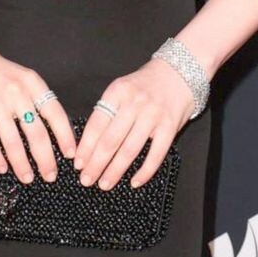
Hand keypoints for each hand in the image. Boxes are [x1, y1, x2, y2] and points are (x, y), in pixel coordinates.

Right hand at [0, 35, 77, 183]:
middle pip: (36, 133)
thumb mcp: (24, 78)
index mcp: (32, 84)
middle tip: (50, 175)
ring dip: (21, 164)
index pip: (55, 113)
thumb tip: (55, 132)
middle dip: (45, 159)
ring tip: (27, 177)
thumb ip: (38, 100)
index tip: (70, 155)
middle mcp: (16, 93)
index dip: (65, 137)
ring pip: (12, 141)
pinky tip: (2, 168)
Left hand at [74, 59, 194, 189]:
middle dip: (96, 164)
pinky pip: (155, 154)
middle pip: (110, 140)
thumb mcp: (122, 89)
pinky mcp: (169, 127)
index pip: (96, 124)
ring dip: (115, 171)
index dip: (85, 147)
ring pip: (129, 150)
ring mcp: (153, 115)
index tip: (78, 164)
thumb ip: (108, 111)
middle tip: (86, 179)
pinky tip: (134, 182)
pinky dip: (144, 171)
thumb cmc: (145, 85)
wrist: (179, 72)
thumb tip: (88, 145)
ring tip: (104, 184)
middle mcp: (134, 103)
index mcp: (117, 92)